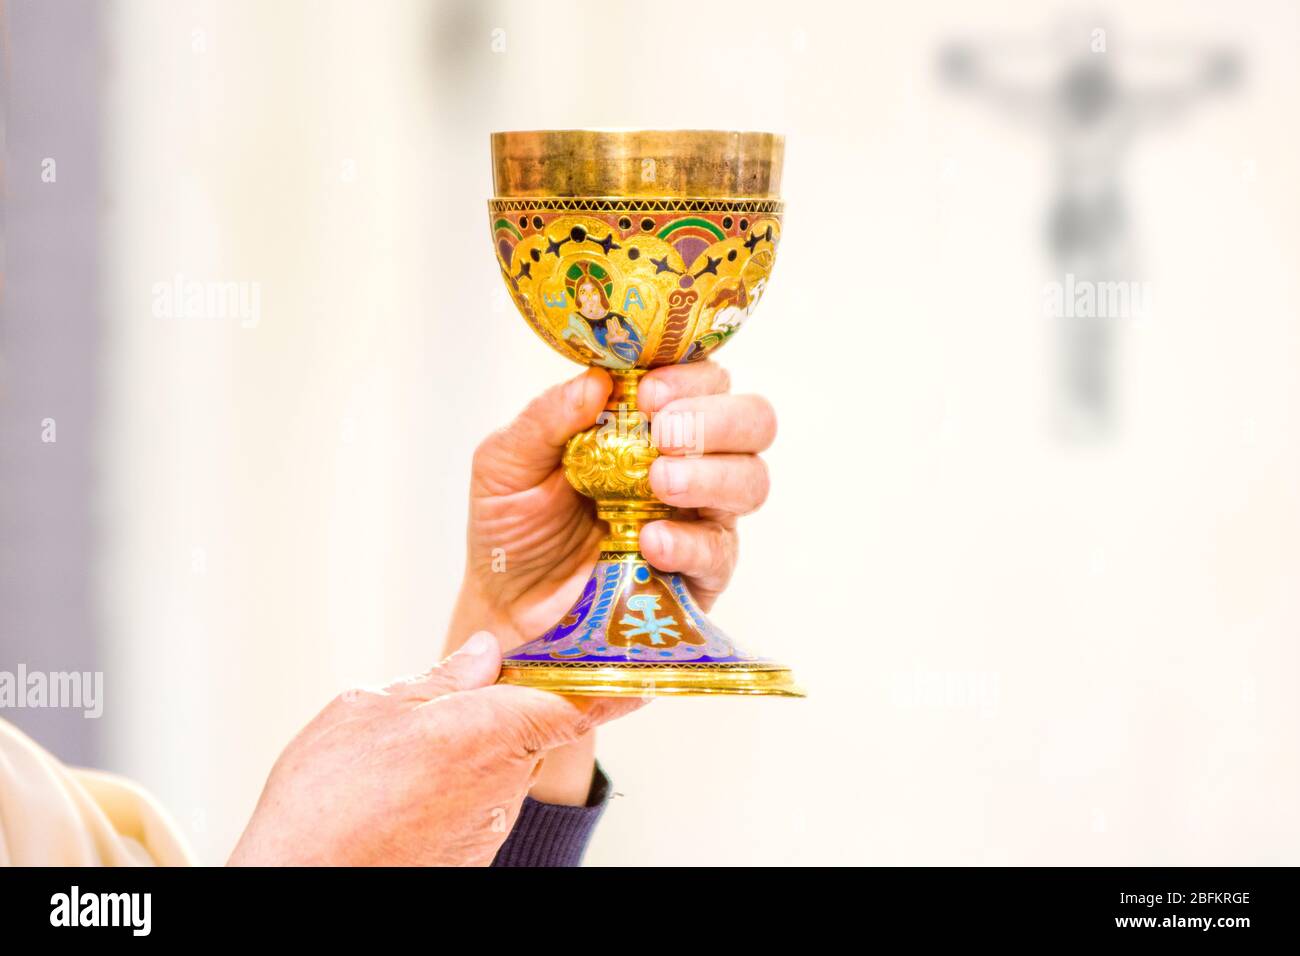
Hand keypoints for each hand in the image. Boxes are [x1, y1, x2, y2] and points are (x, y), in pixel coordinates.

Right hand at [228, 633, 640, 866]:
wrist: (301, 880)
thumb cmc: (328, 798)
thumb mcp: (371, 708)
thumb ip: (439, 681)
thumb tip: (483, 653)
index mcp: (490, 730)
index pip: (577, 704)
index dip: (612, 685)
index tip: (641, 673)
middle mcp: (503, 782)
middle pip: (530, 730)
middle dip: (502, 709)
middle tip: (453, 696)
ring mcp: (490, 825)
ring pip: (498, 768)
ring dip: (468, 752)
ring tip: (401, 755)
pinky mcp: (470, 853)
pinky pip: (475, 804)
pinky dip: (450, 789)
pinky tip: (399, 791)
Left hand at [445, 361, 776, 801]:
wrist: (504, 608)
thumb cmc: (512, 527)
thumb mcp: (506, 463)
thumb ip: (546, 418)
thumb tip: (596, 382)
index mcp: (646, 421)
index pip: (701, 377)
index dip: (689, 376)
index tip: (649, 393)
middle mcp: (686, 461)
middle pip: (752, 420)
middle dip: (718, 420)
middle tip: (665, 435)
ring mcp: (699, 518)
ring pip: (751, 480)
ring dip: (712, 475)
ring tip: (659, 484)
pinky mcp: (698, 576)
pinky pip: (719, 552)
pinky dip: (690, 541)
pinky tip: (651, 540)